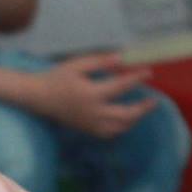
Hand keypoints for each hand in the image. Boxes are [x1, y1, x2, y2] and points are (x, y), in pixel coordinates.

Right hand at [31, 53, 160, 138]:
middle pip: (126, 114)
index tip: (149, 73)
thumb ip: (99, 61)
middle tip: (154, 100)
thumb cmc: (57, 78)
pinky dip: (121, 127)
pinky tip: (126, 119)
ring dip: (134, 119)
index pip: (120, 86)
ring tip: (142, 109)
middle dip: (142, 108)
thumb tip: (122, 58)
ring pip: (120, 127)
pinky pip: (110, 133)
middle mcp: (93, 112)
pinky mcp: (87, 130)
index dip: (136, 79)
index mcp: (90, 93)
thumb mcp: (76, 65)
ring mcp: (90, 124)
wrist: (38, 97)